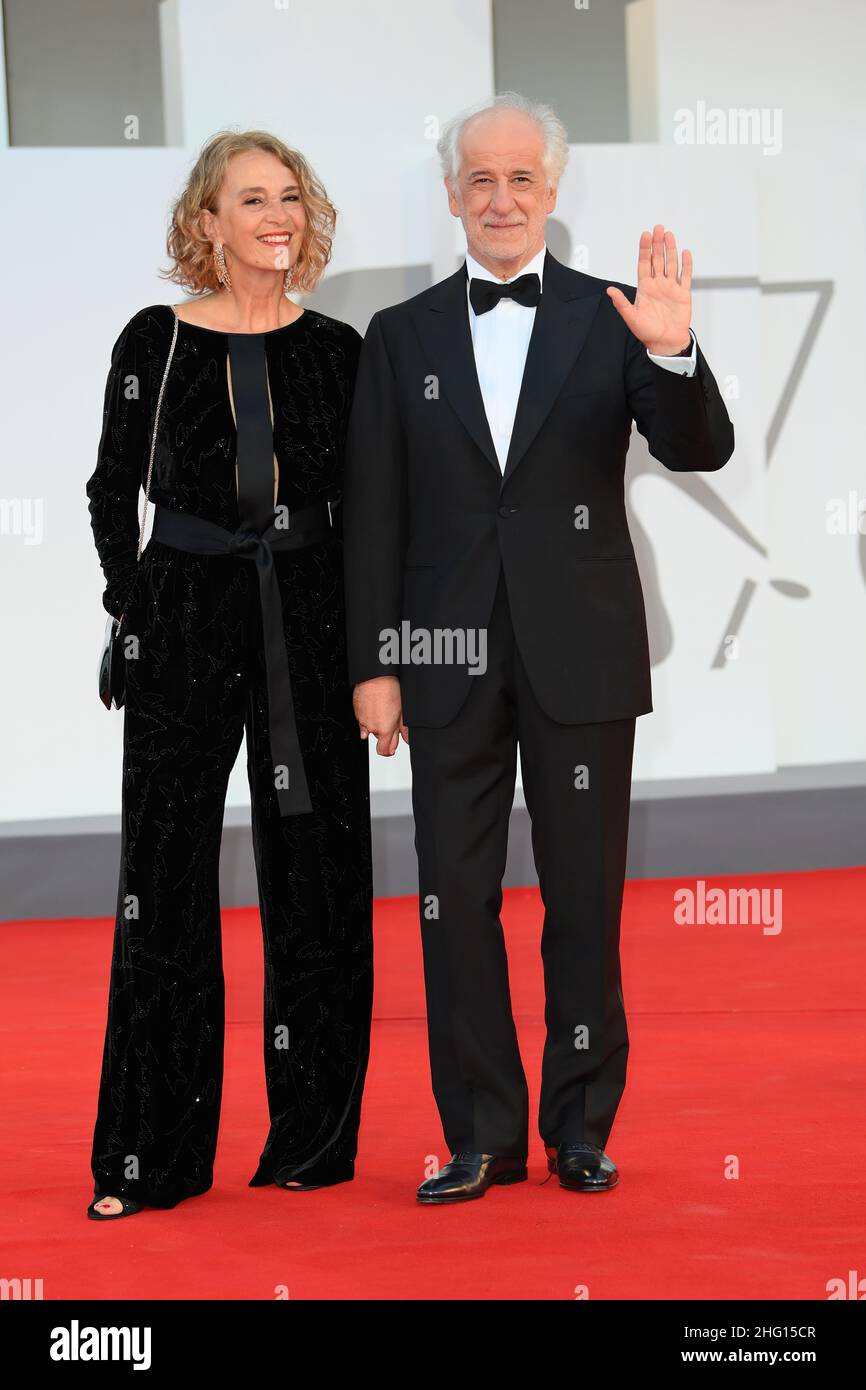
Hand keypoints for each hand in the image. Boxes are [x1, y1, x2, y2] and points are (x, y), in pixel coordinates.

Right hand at [353, 676, 406, 754]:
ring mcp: (363, 722)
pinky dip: (368, 719)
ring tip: (383, 713)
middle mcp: (373, 728)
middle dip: (385, 736)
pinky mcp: (357, 714)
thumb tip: (407, 739)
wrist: (375, 679)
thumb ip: (404, 729)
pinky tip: (375, 710)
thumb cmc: (390, 691)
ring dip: (376, 726)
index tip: (392, 747)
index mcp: (385, 730)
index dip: (389, 750)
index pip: (384, 751)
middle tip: (390, 724)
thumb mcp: (402, 712)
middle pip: (379, 740)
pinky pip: (363, 722)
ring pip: (370, 731)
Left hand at [606, 224, 691, 354]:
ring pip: (671, 264)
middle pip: (657, 260)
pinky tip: (685, 253)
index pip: (644, 264)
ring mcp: (671, 287)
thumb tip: (609, 290)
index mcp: (645, 288)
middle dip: (657, 244)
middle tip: (658, 228)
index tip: (645, 235)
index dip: (644, 250)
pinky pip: (685, 276)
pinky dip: (686, 265)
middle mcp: (657, 285)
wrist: (666, 343)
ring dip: (670, 249)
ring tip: (669, 235)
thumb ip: (621, 303)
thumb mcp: (631, 317)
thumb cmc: (647, 332)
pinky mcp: (683, 293)